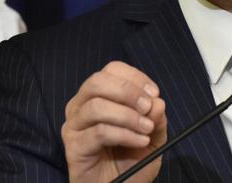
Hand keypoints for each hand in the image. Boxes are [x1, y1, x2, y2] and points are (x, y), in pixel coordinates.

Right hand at [61, 61, 166, 182]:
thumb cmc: (132, 160)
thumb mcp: (153, 136)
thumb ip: (156, 118)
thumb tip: (158, 102)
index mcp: (99, 95)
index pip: (111, 70)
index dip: (134, 78)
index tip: (154, 93)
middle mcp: (81, 106)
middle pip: (98, 81)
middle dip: (128, 91)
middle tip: (147, 107)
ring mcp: (74, 126)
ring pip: (96, 106)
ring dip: (127, 115)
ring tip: (146, 129)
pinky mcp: (74, 147)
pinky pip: (99, 132)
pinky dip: (125, 134)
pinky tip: (139, 142)